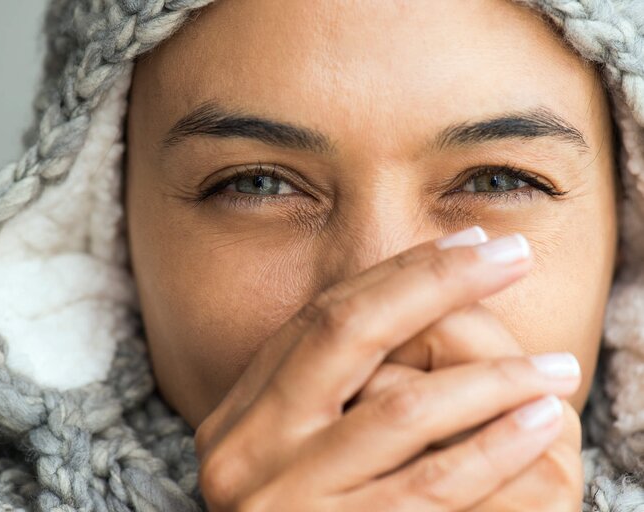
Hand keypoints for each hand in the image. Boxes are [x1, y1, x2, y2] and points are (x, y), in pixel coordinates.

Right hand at [194, 231, 578, 510]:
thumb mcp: (292, 448)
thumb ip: (324, 389)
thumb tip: (409, 301)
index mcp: (241, 416)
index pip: (322, 316)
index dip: (398, 274)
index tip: (466, 245)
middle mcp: (249, 450)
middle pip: (348, 332)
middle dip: (436, 283)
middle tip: (507, 257)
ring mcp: (287, 501)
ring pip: (402, 409)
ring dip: (492, 378)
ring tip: (554, 368)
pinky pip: (431, 486)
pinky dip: (492, 447)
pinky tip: (534, 420)